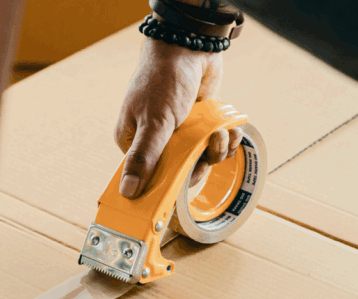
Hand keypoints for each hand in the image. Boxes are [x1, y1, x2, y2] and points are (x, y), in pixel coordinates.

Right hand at [114, 37, 242, 197]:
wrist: (189, 47)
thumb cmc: (163, 81)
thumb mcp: (154, 123)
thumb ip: (144, 158)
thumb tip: (127, 192)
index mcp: (134, 142)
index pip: (148, 177)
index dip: (168, 184)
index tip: (186, 184)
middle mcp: (155, 140)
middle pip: (179, 171)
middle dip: (200, 163)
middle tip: (208, 148)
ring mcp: (179, 133)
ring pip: (201, 159)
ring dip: (217, 150)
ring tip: (220, 133)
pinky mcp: (200, 126)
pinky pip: (214, 145)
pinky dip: (226, 140)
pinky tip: (230, 130)